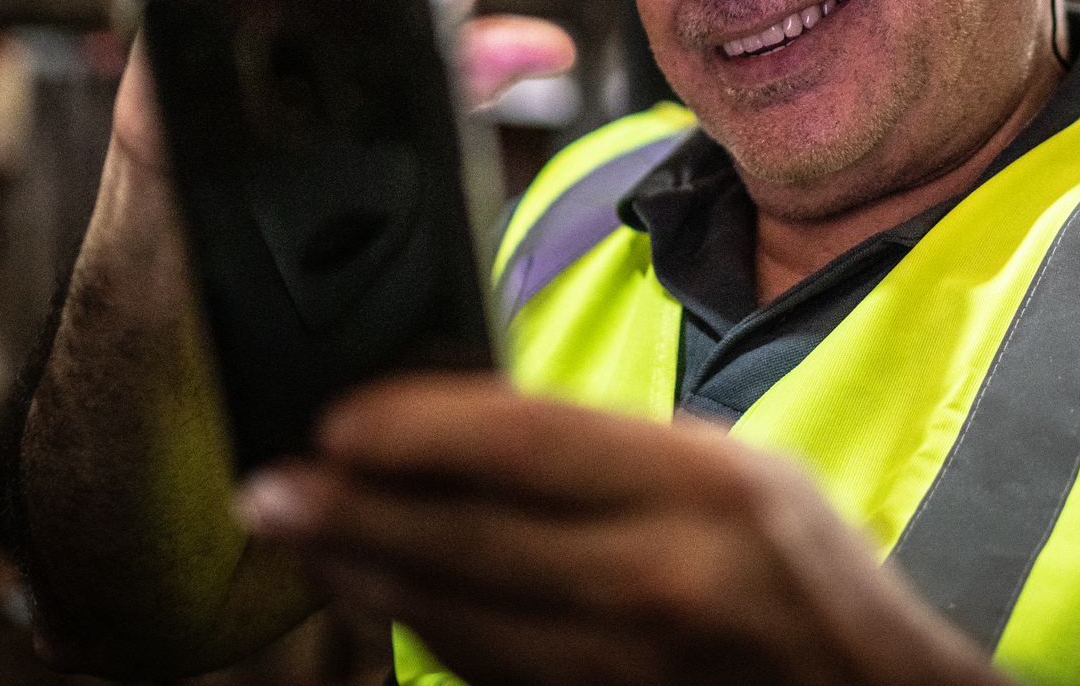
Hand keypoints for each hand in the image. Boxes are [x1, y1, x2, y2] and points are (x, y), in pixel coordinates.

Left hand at [235, 375, 1005, 685]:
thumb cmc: (811, 580)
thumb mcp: (746, 470)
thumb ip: (618, 452)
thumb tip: (472, 430)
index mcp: (701, 490)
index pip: (523, 444)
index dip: (413, 429)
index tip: (338, 419)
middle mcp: (657, 582)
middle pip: (462, 542)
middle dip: (347, 514)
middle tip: (268, 490)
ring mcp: (625, 669)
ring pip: (455, 624)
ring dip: (364, 580)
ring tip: (305, 540)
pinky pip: (487, 679)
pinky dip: (425, 637)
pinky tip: (383, 602)